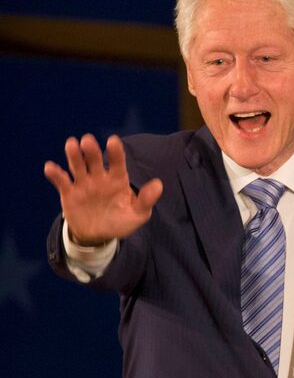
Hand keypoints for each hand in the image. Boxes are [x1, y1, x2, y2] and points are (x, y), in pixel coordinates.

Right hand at [44, 134, 161, 244]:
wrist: (99, 236)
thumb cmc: (121, 221)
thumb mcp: (137, 214)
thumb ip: (146, 200)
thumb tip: (158, 184)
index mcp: (117, 179)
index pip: (117, 162)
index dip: (115, 152)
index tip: (113, 141)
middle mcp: (99, 177)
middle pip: (94, 159)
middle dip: (91, 150)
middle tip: (87, 141)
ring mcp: (83, 183)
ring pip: (77, 165)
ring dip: (73, 155)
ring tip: (71, 145)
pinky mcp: (69, 192)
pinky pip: (61, 181)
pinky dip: (55, 173)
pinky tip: (51, 168)